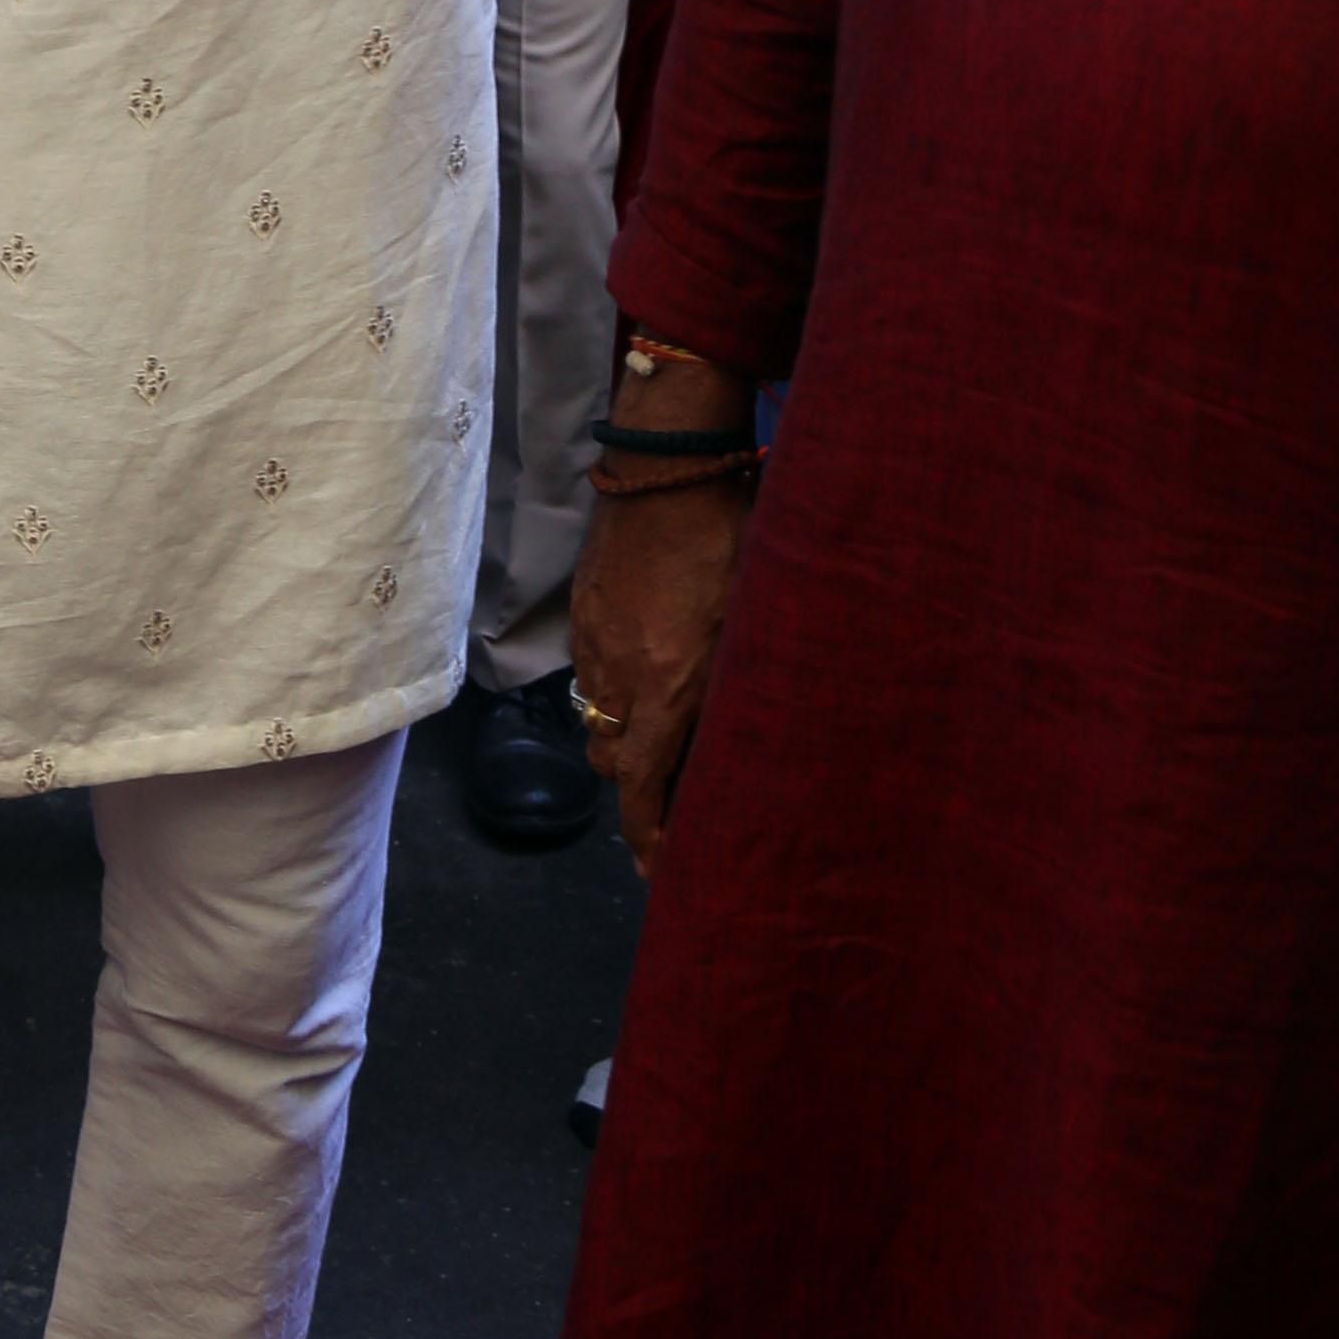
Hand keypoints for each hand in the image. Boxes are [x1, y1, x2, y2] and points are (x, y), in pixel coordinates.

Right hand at [567, 465, 754, 867]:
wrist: (666, 470)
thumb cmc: (731, 541)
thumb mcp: (755, 622)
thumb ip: (738, 686)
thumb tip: (746, 731)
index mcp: (668, 687)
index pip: (643, 788)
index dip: (648, 837)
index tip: (657, 868)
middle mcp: (621, 675)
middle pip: (612, 761)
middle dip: (637, 784)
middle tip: (672, 789)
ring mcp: (594, 642)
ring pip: (598, 716)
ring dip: (624, 734)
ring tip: (661, 723)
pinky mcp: (584, 611)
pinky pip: (592, 670)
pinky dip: (615, 684)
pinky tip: (649, 659)